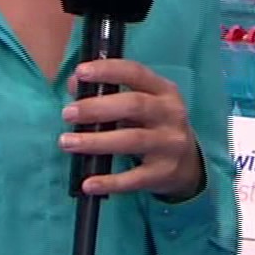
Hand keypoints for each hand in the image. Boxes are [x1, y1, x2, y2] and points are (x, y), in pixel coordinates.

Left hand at [60, 59, 203, 201]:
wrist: (187, 164)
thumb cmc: (154, 125)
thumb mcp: (140, 104)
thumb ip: (108, 91)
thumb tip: (74, 82)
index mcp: (164, 91)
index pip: (136, 73)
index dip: (108, 70)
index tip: (81, 72)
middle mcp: (171, 114)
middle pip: (134, 105)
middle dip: (97, 108)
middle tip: (67, 113)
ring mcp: (170, 144)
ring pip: (132, 140)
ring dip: (96, 141)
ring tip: (67, 142)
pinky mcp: (164, 172)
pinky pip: (134, 178)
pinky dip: (110, 181)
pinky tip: (88, 183)